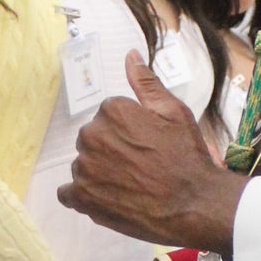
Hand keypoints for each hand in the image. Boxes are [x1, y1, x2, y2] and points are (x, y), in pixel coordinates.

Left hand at [59, 53, 245, 253]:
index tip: (147, 144)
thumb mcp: (174, 113)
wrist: (193, 204)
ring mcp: (84, 168)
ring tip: (129, 185)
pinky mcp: (81, 198)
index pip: (109, 114)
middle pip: (93, 138)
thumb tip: (130, 55)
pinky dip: (82, 195)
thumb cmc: (187, 157)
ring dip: (99, 172)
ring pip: (84, 164)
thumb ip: (146, 83)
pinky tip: (106, 197)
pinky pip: (68, 192)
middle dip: (111, 149)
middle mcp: (92, 135)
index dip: (129, 130)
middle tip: (140, 166)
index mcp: (112, 111)